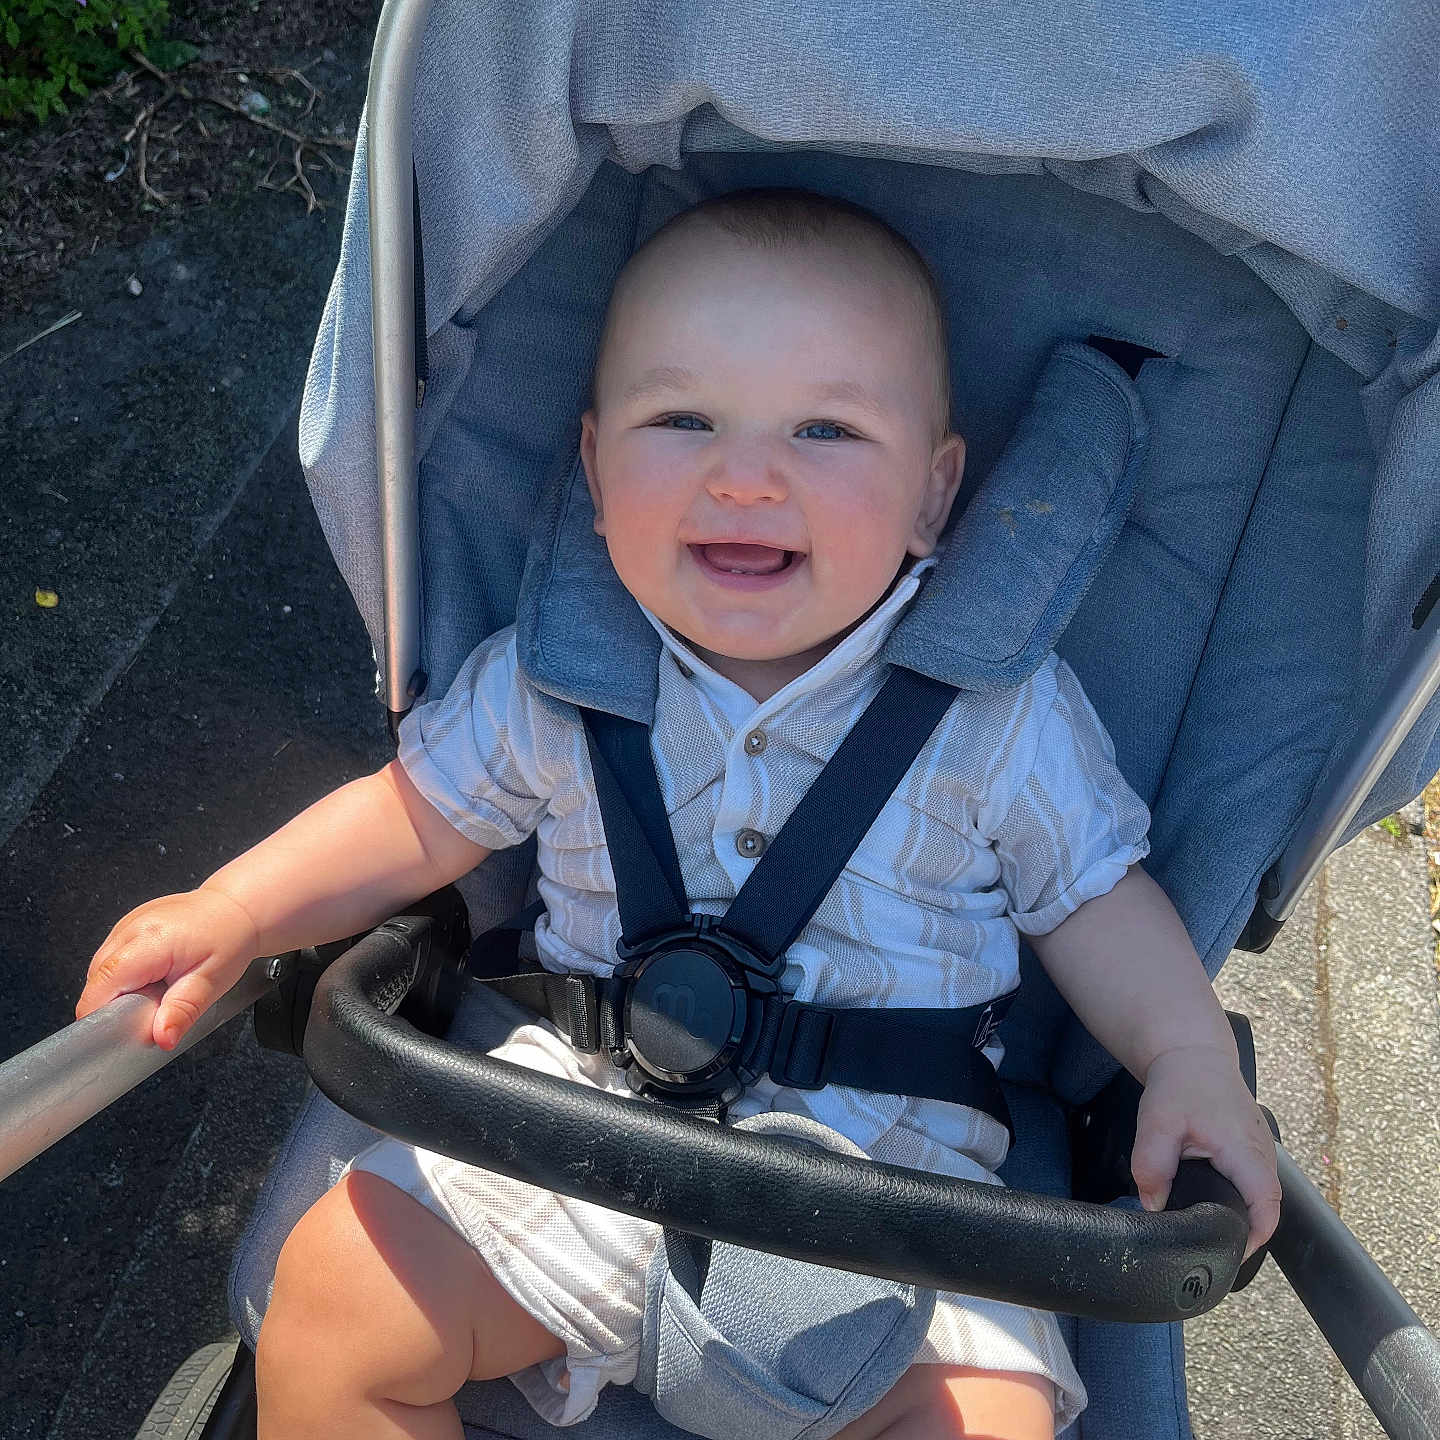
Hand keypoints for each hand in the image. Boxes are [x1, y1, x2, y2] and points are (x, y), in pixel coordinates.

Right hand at [75, 888, 260, 1050]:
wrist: (236, 908)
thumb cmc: (230, 939)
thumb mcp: (212, 982)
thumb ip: (182, 1012)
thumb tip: (162, 1038)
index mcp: (150, 941)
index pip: (100, 987)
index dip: (102, 1015)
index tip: (118, 1034)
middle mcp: (130, 928)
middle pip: (97, 982)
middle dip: (115, 1005)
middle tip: (152, 1009)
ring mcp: (125, 924)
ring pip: (100, 972)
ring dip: (120, 990)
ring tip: (157, 988)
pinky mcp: (126, 926)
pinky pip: (111, 960)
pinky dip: (125, 976)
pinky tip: (152, 975)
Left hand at [1132, 1044, 1281, 1258]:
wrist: (1192, 1052)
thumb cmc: (1181, 1082)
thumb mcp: (1158, 1121)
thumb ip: (1152, 1165)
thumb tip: (1152, 1204)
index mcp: (1247, 1152)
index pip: (1266, 1210)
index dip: (1252, 1239)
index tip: (1228, 1254)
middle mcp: (1262, 1155)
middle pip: (1264, 1209)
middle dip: (1242, 1231)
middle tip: (1210, 1248)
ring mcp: (1261, 1151)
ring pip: (1259, 1197)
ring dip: (1240, 1213)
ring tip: (1209, 1229)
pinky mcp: (1252, 1148)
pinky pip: (1252, 1182)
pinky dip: (1238, 1196)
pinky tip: (1212, 1202)